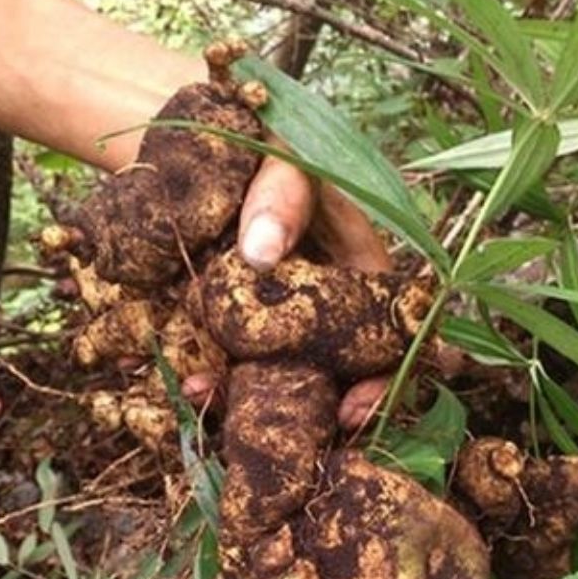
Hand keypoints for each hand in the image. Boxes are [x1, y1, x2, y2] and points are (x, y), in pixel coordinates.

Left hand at [181, 155, 391, 428]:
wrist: (190, 143)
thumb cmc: (256, 141)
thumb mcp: (279, 154)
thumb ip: (281, 194)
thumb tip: (261, 253)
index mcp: (356, 265)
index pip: (389, 331)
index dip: (382, 378)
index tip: (353, 409)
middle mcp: (321, 302)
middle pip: (336, 369)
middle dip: (317, 409)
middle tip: (291, 437)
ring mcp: (272, 317)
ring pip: (278, 374)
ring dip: (254, 400)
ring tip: (212, 399)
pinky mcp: (226, 321)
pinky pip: (226, 360)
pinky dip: (210, 377)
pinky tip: (188, 381)